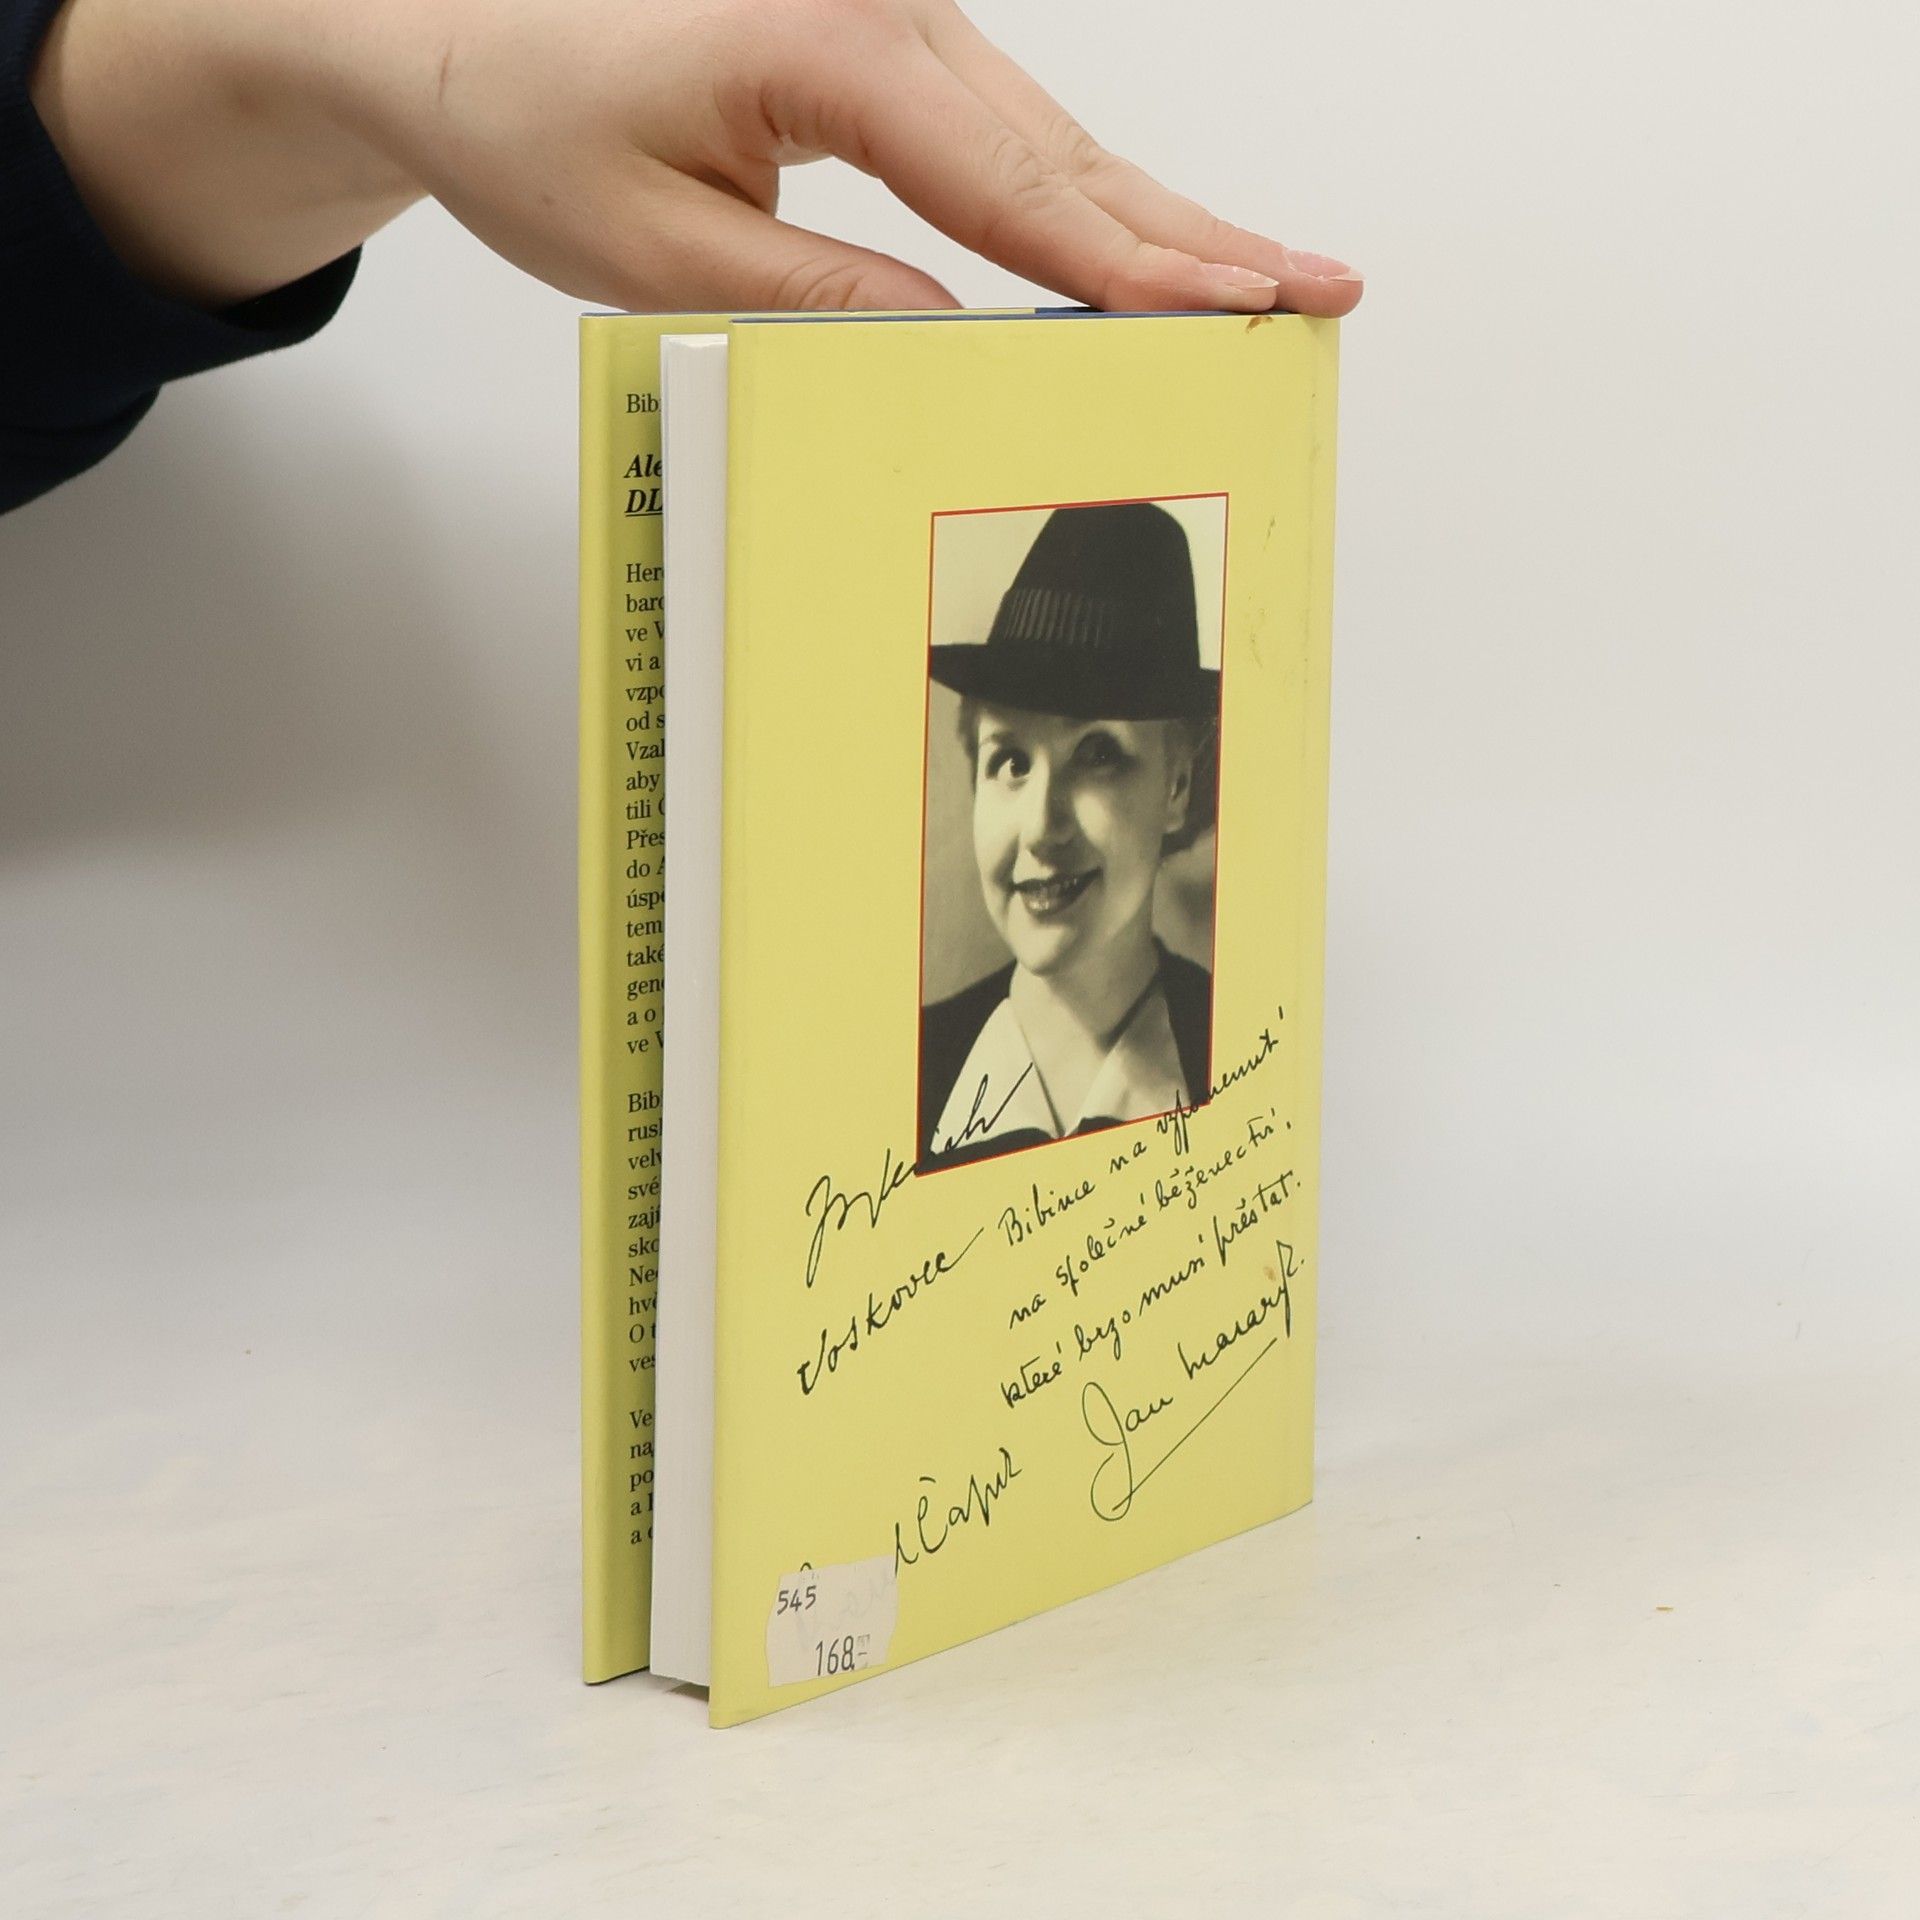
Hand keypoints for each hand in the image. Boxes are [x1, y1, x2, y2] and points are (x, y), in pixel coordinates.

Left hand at [32, 0, 1362, 316]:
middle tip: (1320, 291)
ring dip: (1168, 224)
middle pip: (1072, 154)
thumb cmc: (539, 124)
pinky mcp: (897, 62)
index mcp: (835, 45)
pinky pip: (1020, 143)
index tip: (1235, 308)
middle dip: (1200, 236)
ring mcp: (902, 31)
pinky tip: (1161, 251)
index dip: (1132, 263)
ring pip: (1062, 145)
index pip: (1015, 183)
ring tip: (1276, 282)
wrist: (465, 37)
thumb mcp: (662, 251)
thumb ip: (821, 300)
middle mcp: (891, 17)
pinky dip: (1097, 207)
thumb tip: (960, 350)